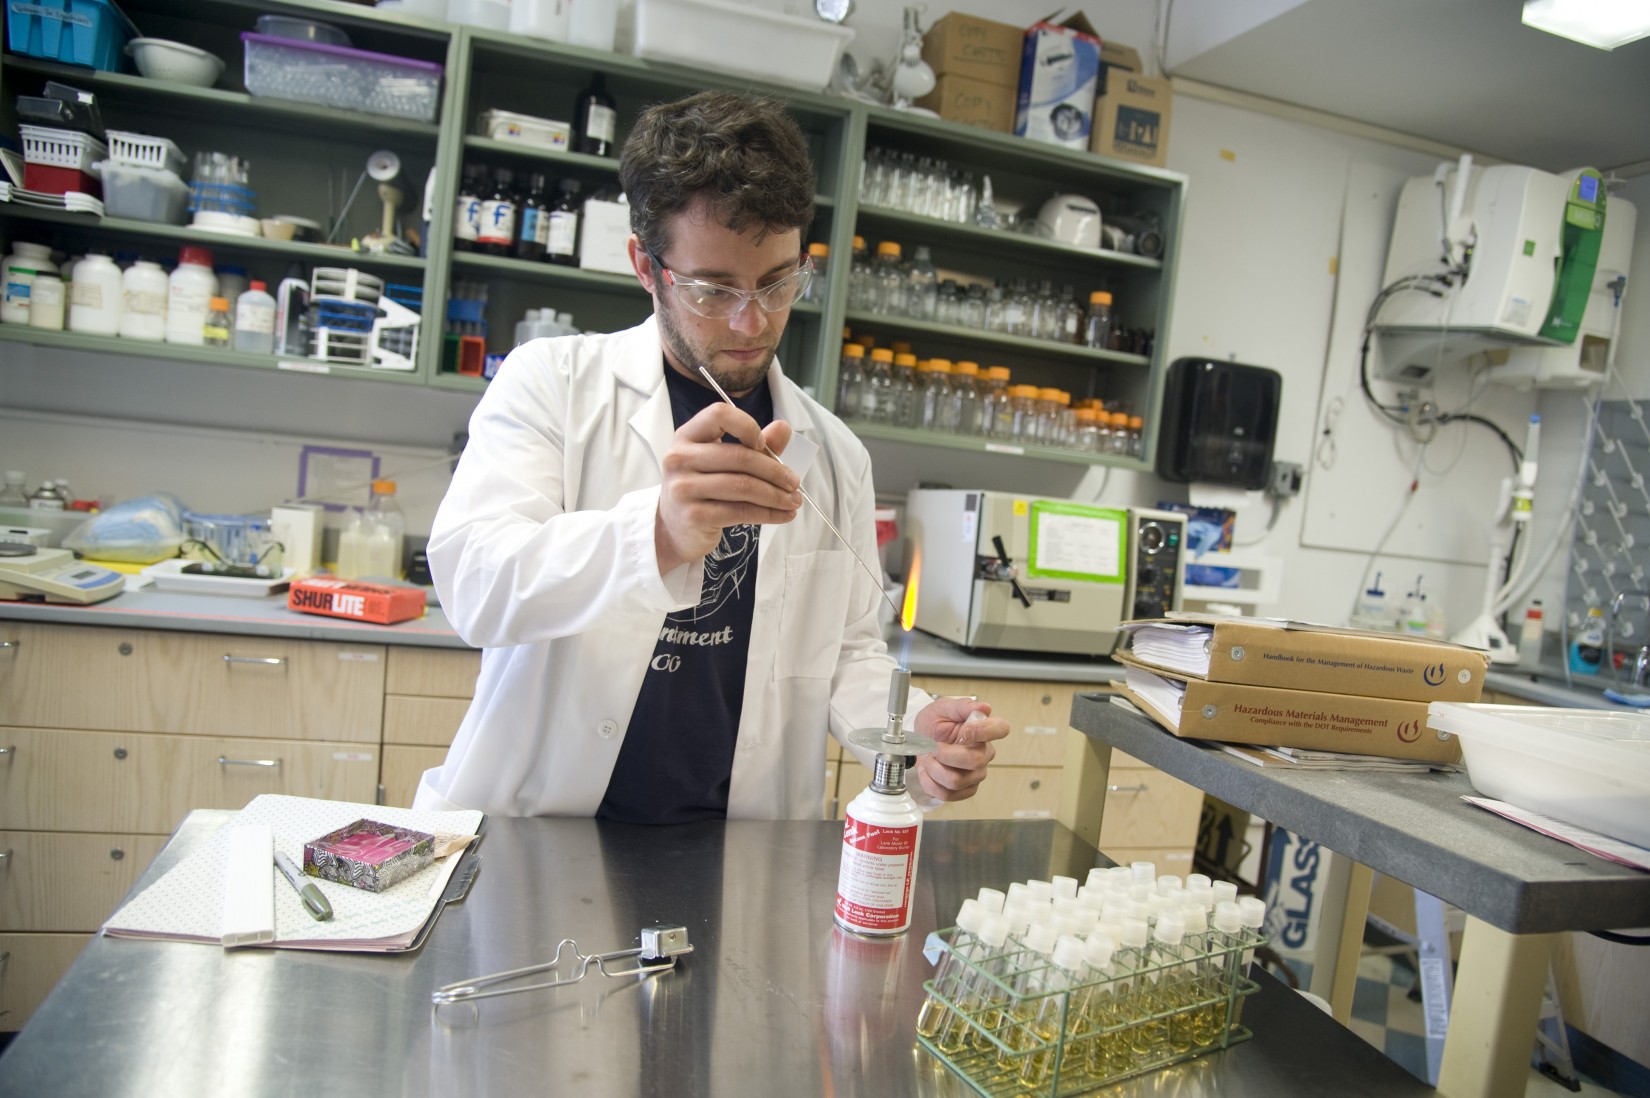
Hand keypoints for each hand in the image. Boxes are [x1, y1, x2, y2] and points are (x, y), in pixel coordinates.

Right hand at [655, 402, 799, 573]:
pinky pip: (741, 511)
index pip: (719, 415)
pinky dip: (768, 514)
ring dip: (776, 496)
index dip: (747, 425)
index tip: (764, 444)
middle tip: (794, 482)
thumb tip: (784, 427)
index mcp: (687, 436)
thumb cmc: (704, 489)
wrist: (674, 528)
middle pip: (739, 456)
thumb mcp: (724, 462)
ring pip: (743, 486)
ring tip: (794, 501)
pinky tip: (783, 515)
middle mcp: (680, 458)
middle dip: (775, 471)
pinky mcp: (693, 516)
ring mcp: (683, 488)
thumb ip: (755, 445)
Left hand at [912, 696, 1009, 802]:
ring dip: (934, 769)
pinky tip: (928, 772)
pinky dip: (931, 783)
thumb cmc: (934, 724)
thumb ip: (962, 706)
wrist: (919, 742)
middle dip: (946, 754)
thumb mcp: (943, 708)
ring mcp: (976, 774)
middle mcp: (984, 753)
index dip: (985, 731)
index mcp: (984, 729)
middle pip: (975, 761)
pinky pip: (948, 794)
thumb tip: (985, 707)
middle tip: (933, 746)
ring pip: (957, 781)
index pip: (1001, 729)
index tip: (965, 730)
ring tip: (930, 758)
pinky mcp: (965, 790)